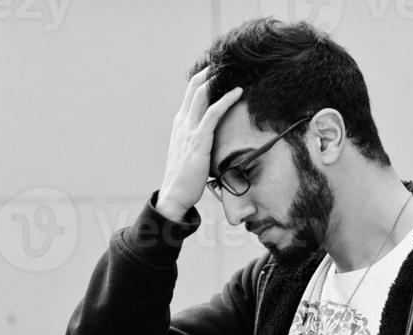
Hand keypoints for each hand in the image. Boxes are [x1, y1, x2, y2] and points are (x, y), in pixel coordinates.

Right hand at [156, 67, 241, 220]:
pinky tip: (238, 92)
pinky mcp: (199, 139)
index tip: (215, 71)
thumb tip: (211, 139)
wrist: (174, 195)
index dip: (201, 80)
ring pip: (201, 95)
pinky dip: (226, 99)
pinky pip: (213, 113)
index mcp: (179, 124)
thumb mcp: (188, 153)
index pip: (189, 95)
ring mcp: (189, 130)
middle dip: (208, 72)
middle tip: (223, 62)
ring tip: (231, 70)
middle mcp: (182, 123)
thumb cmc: (184, 178)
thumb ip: (197, 141)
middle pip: (194, 88)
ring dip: (217, 80)